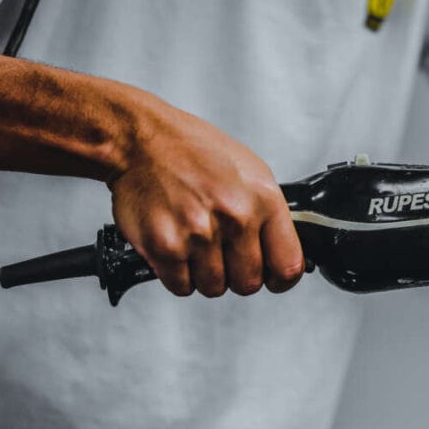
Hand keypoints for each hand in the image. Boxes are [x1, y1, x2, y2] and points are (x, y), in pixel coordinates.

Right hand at [108, 97, 303, 296]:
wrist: (140, 140)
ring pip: (214, 288)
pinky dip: (178, 275)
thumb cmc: (195, 153)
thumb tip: (279, 252)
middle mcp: (235, 218)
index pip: (288, 266)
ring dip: (205, 274)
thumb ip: (269, 216)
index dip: (281, 279)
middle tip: (222, 252)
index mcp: (263, 200)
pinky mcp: (165, 247)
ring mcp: (199, 234)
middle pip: (248, 283)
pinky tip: (176, 247)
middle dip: (237, 274)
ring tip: (195, 243)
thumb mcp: (251, 172)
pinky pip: (182, 287)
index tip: (273, 279)